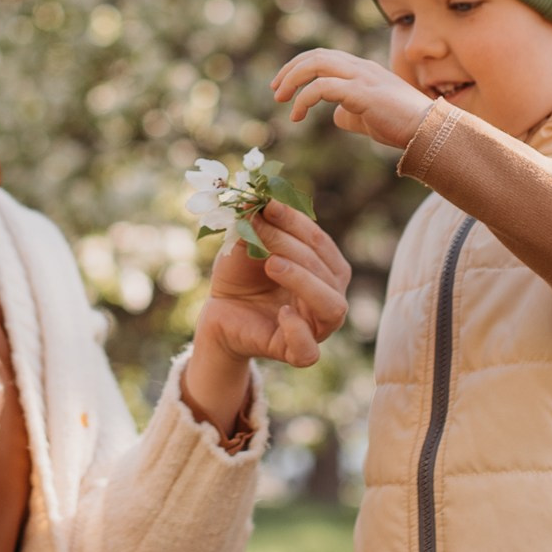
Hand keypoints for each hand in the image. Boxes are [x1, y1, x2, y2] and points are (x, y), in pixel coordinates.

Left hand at [182, 201, 350, 435]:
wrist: (218, 313)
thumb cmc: (240, 276)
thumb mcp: (244, 245)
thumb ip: (255, 225)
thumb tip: (256, 198)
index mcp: (325, 269)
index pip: (321, 242)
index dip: (297, 222)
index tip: (268, 205)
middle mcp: (329, 296)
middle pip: (329, 272)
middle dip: (293, 246)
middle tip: (261, 231)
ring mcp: (316, 327)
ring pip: (332, 307)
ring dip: (304, 280)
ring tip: (272, 264)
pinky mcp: (295, 352)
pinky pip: (309, 351)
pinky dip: (299, 331)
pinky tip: (282, 312)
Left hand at [273, 49, 432, 151]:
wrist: (429, 131)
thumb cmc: (403, 126)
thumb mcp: (371, 118)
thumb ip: (352, 113)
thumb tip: (334, 116)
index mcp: (364, 70)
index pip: (325, 57)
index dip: (300, 67)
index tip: (284, 86)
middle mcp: (361, 68)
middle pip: (317, 55)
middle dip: (291, 70)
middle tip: (276, 90)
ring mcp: (362, 77)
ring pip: (316, 64)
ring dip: (293, 80)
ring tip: (282, 100)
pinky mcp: (361, 92)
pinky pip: (322, 88)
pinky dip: (304, 99)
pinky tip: (297, 115)